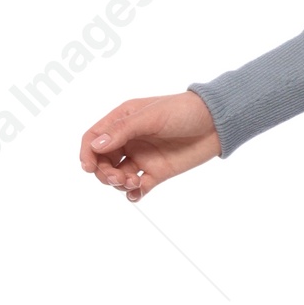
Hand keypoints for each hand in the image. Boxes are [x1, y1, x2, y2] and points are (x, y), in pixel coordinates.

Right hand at [79, 91, 220, 201]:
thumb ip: (123, 131)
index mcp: (123, 121)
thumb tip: (95, 147)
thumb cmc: (184, 111)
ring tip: (134, 182)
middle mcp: (129, 140)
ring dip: (118, 183)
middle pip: (102, 161)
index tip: (89, 167)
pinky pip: (137, 187)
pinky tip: (137, 193)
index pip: (94, 138)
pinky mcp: (157, 172)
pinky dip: (133, 193)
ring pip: (118, 176)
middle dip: (104, 173)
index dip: (87, 153)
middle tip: (118, 178)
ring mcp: (142, 157)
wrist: (216, 123)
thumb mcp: (151, 117)